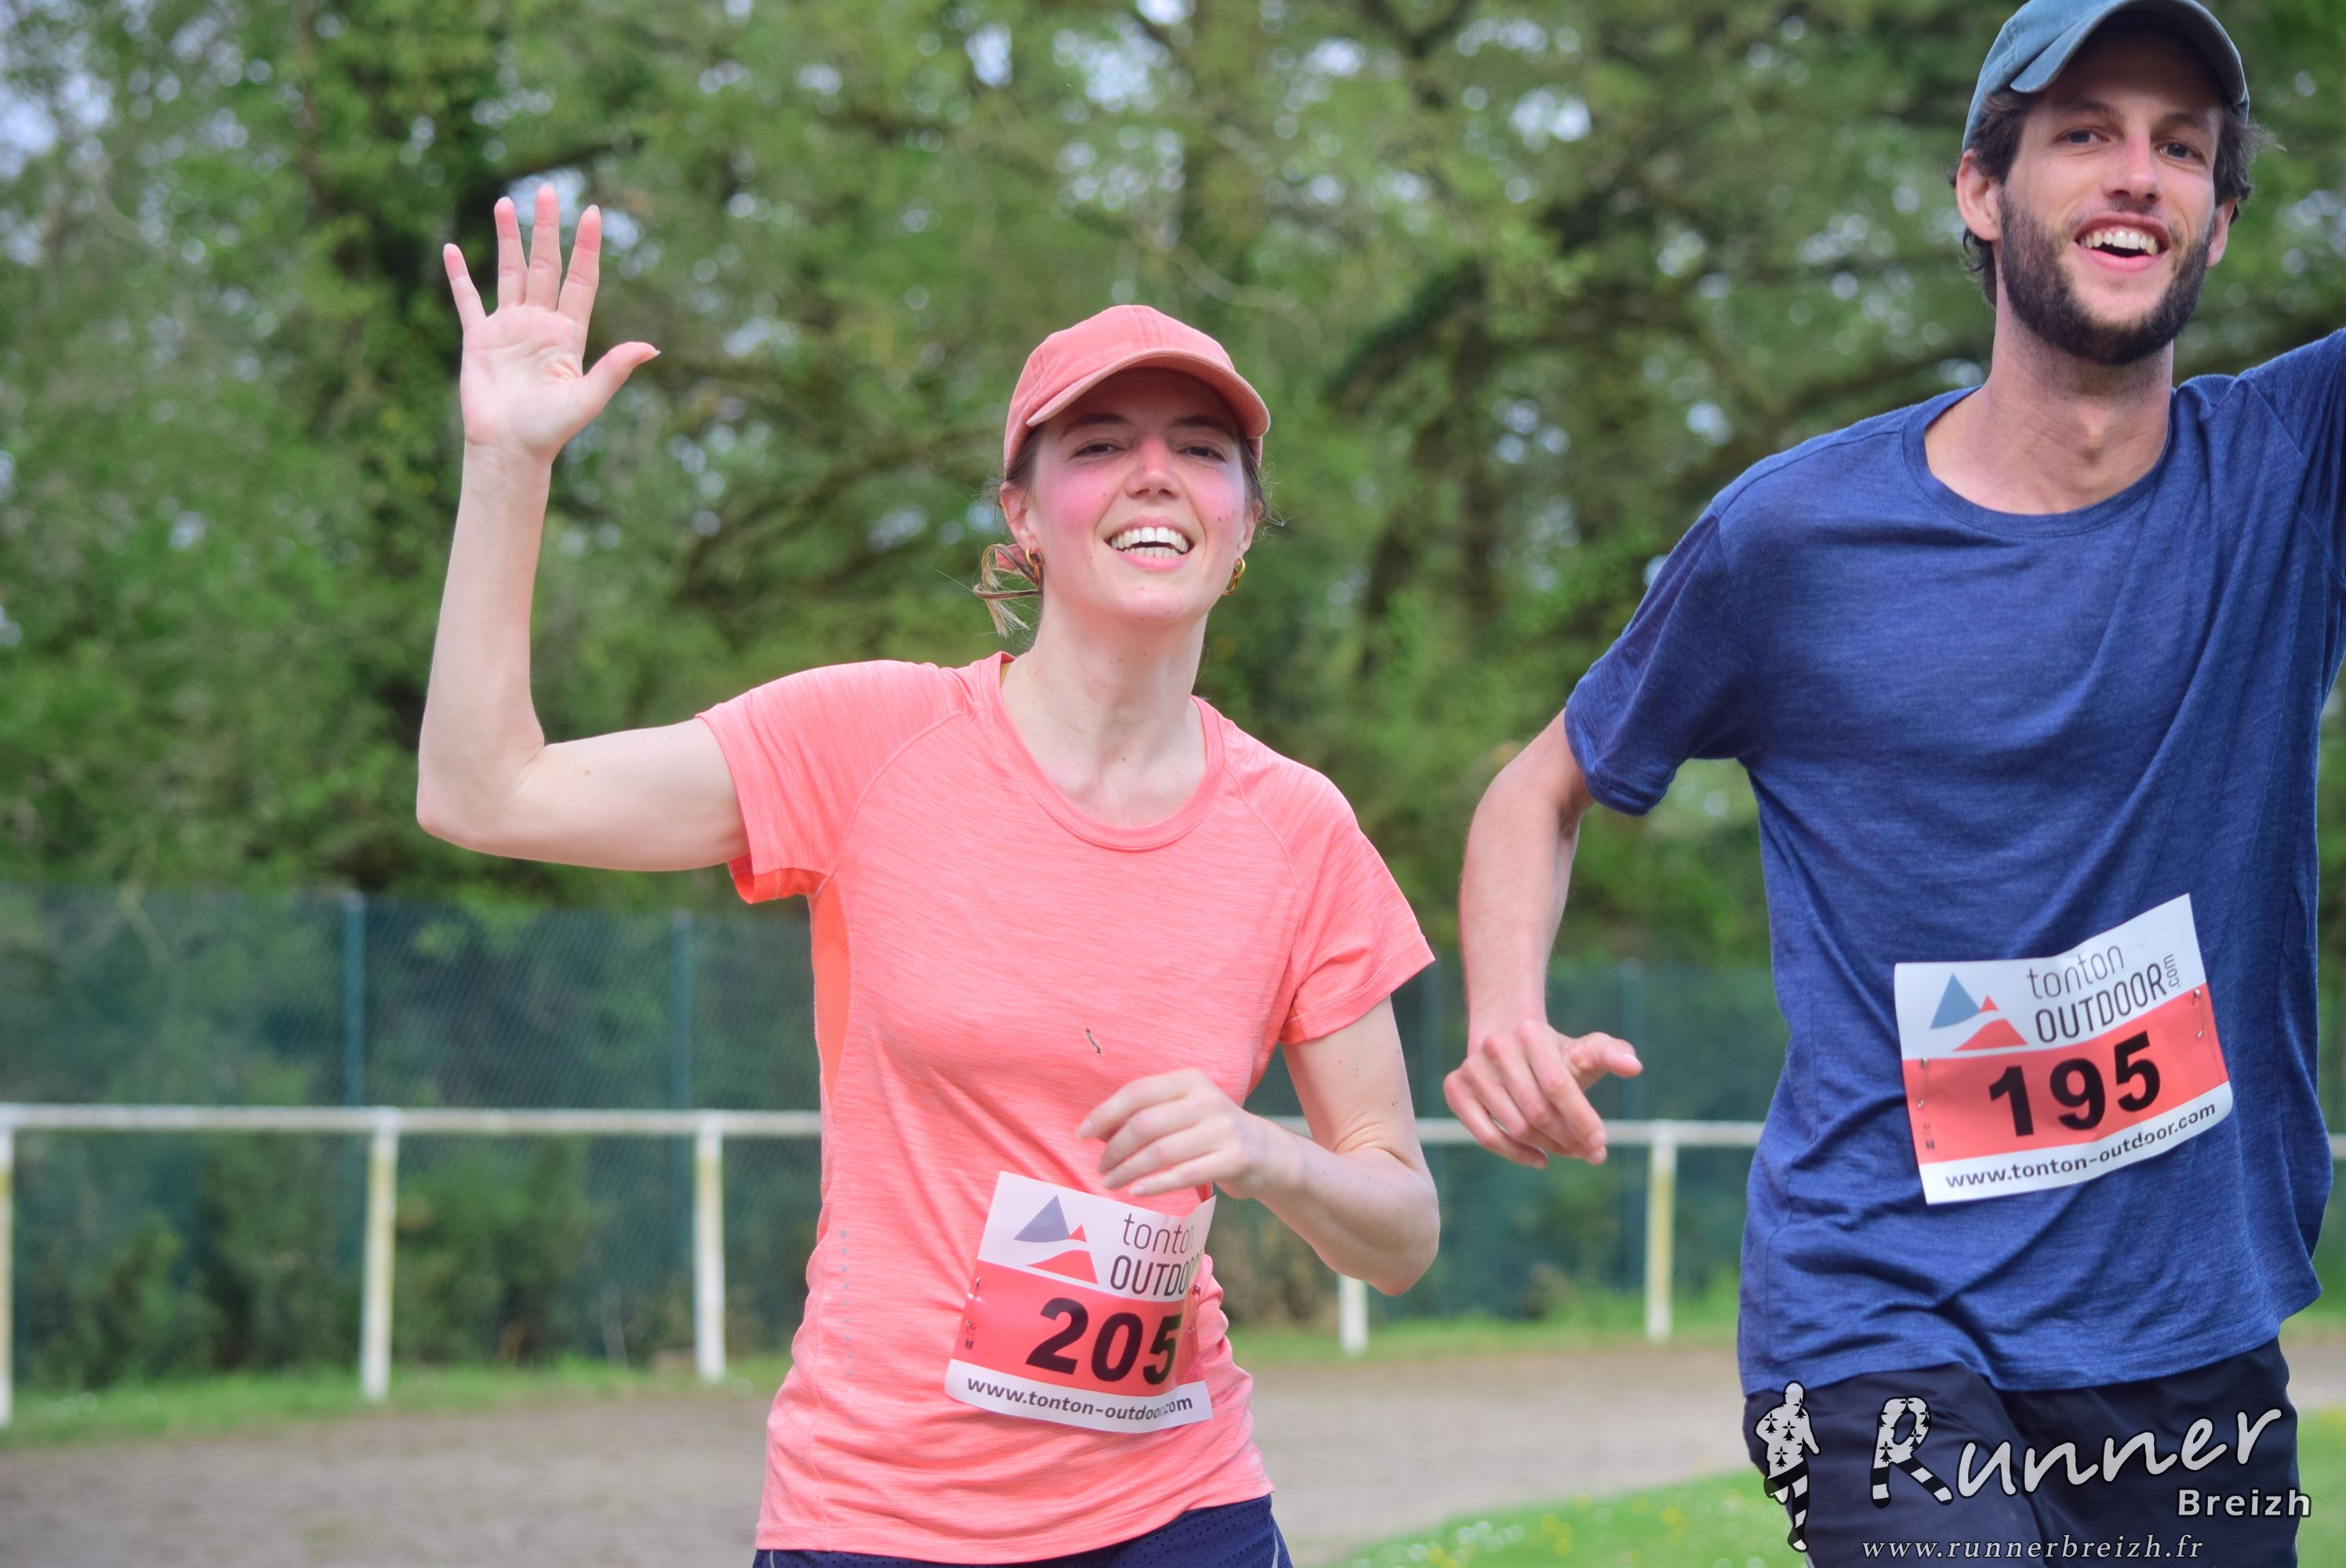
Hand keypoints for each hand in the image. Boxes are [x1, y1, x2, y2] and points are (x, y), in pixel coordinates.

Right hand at [442, 184, 658, 464]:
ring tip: (506, 203)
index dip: (585, 247)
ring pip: (509, 272)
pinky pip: (468, 299)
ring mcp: (509, 328)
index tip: (592, 213)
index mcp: (568, 334)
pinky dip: (459, 275)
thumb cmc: (550, 430)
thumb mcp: (587, 398)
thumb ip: (614, 369)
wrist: (509, 449)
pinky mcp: (479, 339)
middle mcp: (540, 324)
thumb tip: (651, 348)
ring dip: (507, 238)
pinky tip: (452, 248)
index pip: (580, 279)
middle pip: (545, 265)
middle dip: (546, 229)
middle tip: (548, 191)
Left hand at [1080, 1069, 1295, 1199]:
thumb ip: (1144, 1116)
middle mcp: (1207, 1100)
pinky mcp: (1234, 1159)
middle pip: (1145, 1125)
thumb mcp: (1181, 1112)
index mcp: (1189, 1080)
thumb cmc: (1208, 1131)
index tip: (1082, 1135)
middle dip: (1114, 1149)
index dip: (1105, 1114)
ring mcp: (1223, 1130)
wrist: (1266, 1152)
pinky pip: (1183, 1175)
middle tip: (1100, 1167)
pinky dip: (1154, 1185)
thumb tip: (1095, 1132)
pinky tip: (1136, 1191)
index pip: (1137, 1093)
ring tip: (1110, 1183)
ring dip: (1128, 1171)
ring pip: (1160, 1152)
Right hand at [1444, 1020, 1640, 1166]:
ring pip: (1516, 1127)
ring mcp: (1472, 1068)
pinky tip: (1540, 1159)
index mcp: (1531, 1032)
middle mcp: (1496, 1047)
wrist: (1508, 1042)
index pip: (1558, 1085)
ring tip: (1568, 1151)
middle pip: (1538, 1112)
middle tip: (1588, 1152)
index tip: (1601, 1142)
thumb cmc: (1555, 1055)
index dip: (1582, 1118)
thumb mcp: (1586, 1050)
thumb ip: (1612, 1054)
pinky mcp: (1455, 1088)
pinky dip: (1515, 1154)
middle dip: (1568, 1138)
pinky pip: (1486, 1136)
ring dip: (1548, 1147)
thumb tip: (1635, 1066)